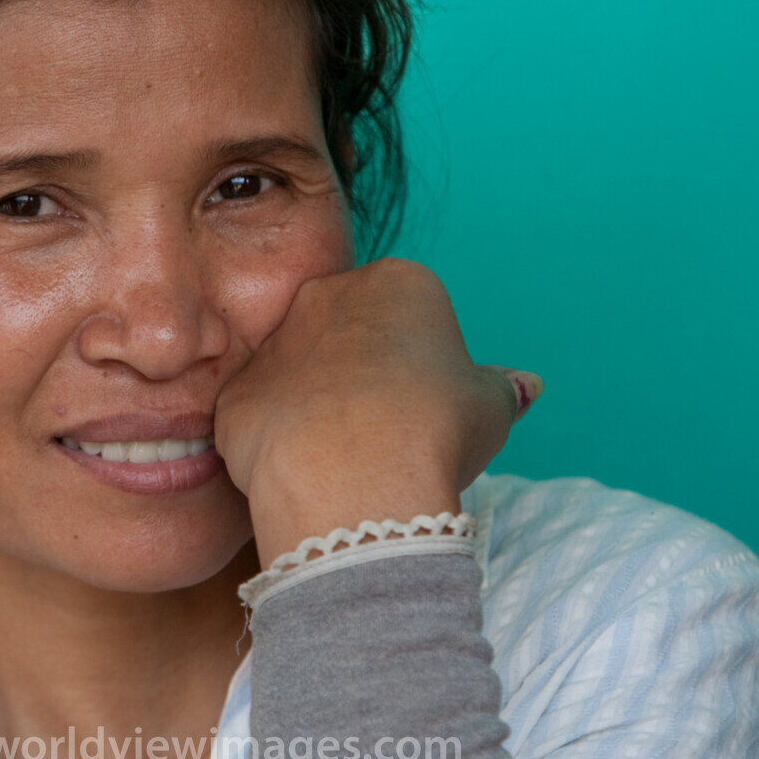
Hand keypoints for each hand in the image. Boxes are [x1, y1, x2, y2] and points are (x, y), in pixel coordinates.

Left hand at [213, 257, 542, 568]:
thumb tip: (522, 384)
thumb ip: (500, 387)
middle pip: (348, 331)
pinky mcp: (236, 393)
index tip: (428, 404)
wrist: (354, 477)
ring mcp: (273, 342)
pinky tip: (305, 473)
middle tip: (385, 429)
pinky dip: (279, 442)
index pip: (410, 312)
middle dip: (362, 373)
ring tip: (344, 457)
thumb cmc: (435, 432)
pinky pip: (260, 416)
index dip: (422, 364)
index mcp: (399, 281)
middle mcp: (328, 295)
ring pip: (299, 373)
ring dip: (316, 405)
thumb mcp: (491, 407)